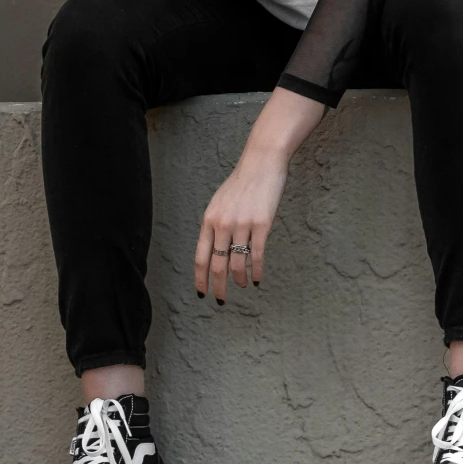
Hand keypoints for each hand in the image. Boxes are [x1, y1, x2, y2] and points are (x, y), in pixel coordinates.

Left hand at [193, 144, 287, 301]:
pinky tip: (257, 279)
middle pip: (217, 265)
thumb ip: (215, 224)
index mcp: (209, 219)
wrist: (262, 163)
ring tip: (242, 285)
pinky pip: (257, 256)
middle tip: (221, 300)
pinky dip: (257, 271)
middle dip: (218, 287)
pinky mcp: (262, 225)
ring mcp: (242, 225)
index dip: (200, 279)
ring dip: (239, 279)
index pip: (200, 257)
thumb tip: (214, 250)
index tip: (202, 293)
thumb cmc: (241, 182)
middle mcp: (222, 224)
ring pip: (238, 263)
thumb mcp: (220, 202)